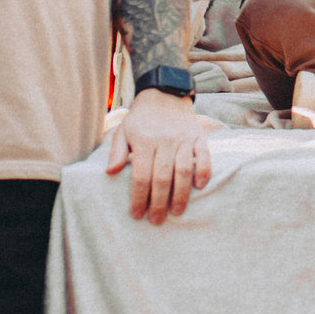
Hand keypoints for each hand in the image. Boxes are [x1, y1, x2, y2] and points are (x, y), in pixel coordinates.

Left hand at [107, 89, 214, 224]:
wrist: (165, 92)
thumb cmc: (141, 117)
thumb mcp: (123, 130)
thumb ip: (117, 151)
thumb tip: (110, 172)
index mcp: (144, 141)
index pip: (141, 176)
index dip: (139, 198)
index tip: (137, 215)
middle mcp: (165, 140)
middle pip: (162, 177)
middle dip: (159, 202)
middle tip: (157, 220)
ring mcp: (184, 138)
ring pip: (184, 170)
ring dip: (181, 193)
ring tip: (176, 211)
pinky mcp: (198, 136)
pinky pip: (204, 156)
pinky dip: (203, 172)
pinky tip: (199, 186)